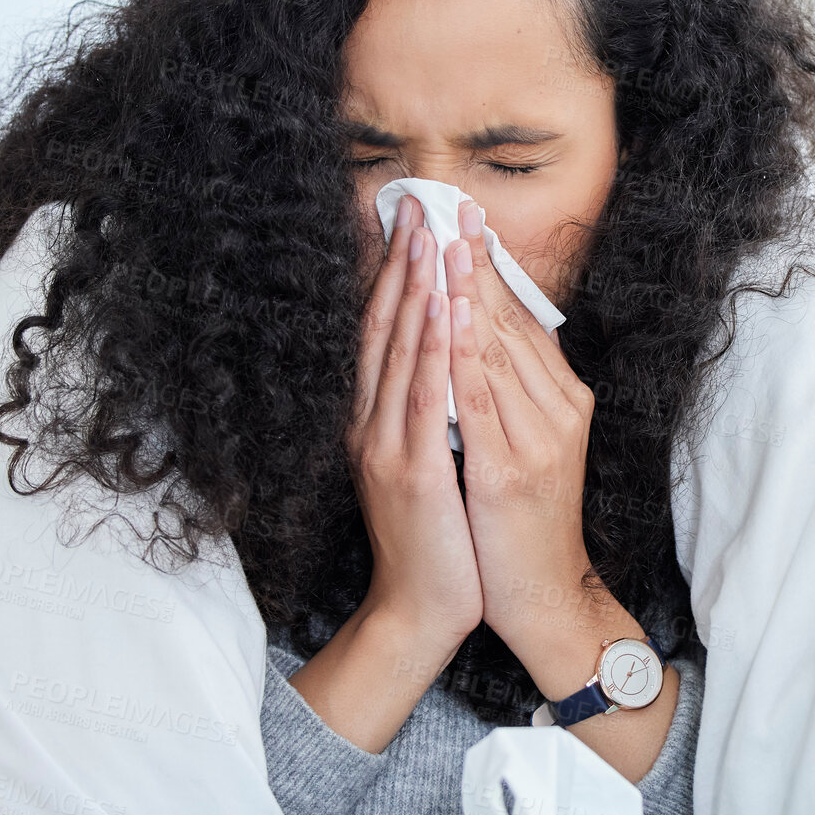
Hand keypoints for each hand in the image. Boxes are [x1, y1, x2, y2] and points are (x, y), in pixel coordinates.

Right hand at [345, 194, 483, 664]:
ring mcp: (387, 445)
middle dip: (400, 266)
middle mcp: (370, 424)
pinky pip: (423, 396)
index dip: (394, 279)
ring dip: (413, 289)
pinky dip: (430, 347)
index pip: (382, 336)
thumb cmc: (434, 538)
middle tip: (413, 206)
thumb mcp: (423, 464)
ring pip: (399, 352)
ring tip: (426, 234)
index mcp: (374, 421)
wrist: (420, 608)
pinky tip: (440, 307)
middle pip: (383, 330)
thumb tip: (443, 362)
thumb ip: (424, 414)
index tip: (410, 228)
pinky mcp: (412, 470)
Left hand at [442, 200, 599, 660]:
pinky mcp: (508, 470)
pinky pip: (478, 402)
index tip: (463, 219)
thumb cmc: (524, 524)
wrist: (542, 597)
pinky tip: (446, 316)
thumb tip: (488, 340)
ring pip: (495, 351)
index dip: (488, 267)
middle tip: (448, 205)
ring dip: (464, 291)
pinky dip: (462, 354)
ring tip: (442, 240)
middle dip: (473, 262)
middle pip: (508, 324)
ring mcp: (535, 440)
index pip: (520, 322)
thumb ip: (515, 394)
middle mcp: (556, 412)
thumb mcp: (529, 448)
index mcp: (561, 402)